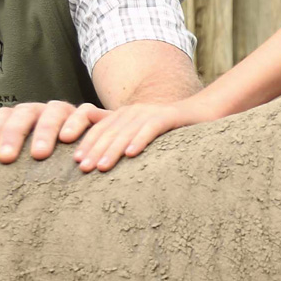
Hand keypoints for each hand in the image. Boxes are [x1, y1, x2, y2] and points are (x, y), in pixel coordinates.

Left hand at [0, 101, 94, 161]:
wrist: (99, 142)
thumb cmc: (53, 152)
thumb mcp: (24, 149)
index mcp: (24, 117)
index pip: (3, 116)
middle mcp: (44, 111)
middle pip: (26, 113)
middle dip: (15, 134)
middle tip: (6, 158)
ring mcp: (70, 111)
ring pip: (55, 110)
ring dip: (46, 130)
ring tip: (39, 154)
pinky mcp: (95, 116)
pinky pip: (86, 112)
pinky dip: (78, 123)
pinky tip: (69, 141)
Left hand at [71, 97, 216, 171]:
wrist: (204, 111)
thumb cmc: (172, 129)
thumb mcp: (144, 133)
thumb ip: (126, 141)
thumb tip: (104, 164)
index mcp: (125, 115)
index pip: (101, 130)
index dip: (88, 144)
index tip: (77, 162)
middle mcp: (134, 111)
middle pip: (110, 132)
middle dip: (95, 150)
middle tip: (84, 169)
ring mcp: (150, 112)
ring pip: (126, 132)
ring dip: (113, 150)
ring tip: (102, 167)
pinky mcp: (168, 116)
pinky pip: (151, 129)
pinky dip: (140, 141)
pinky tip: (131, 154)